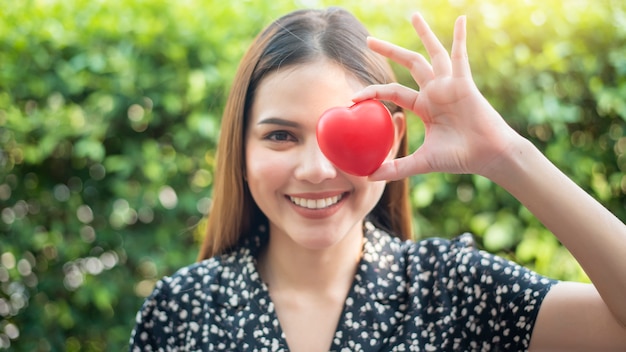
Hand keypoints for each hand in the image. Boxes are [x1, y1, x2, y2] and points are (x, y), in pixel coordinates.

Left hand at [353, 14, 521, 180]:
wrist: (488, 157)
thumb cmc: (460, 158)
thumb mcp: (422, 162)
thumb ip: (397, 168)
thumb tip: (369, 177)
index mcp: (425, 106)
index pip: (393, 92)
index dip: (373, 93)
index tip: (353, 98)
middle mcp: (436, 91)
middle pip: (409, 64)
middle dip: (389, 51)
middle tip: (368, 40)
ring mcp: (450, 85)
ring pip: (432, 54)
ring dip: (424, 34)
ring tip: (413, 15)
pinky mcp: (464, 83)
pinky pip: (461, 56)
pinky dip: (460, 37)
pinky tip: (461, 19)